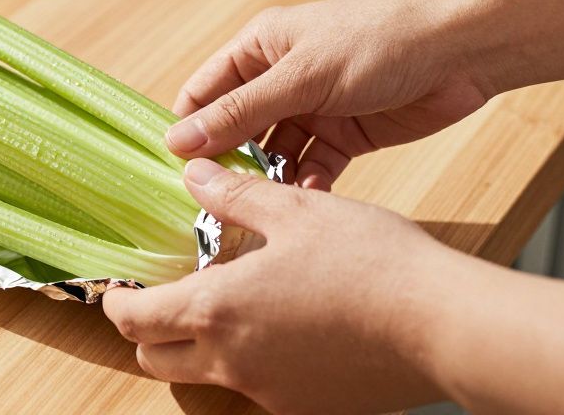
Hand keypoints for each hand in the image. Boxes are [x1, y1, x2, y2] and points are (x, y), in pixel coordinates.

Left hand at [103, 159, 455, 413]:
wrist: (445, 325)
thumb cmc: (372, 262)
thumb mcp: (295, 210)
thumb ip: (233, 196)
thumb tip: (192, 173)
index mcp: (217, 310)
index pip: (134, 321)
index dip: (118, 304)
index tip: (121, 289)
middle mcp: (233, 362)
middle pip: (157, 360)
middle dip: (150, 332)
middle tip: (169, 296)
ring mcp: (270, 392)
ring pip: (206, 377)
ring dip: (199, 348)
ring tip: (230, 304)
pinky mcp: (308, 408)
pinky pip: (257, 389)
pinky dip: (250, 363)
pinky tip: (283, 327)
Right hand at [168, 0, 494, 189]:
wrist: (461, 52)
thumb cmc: (378, 43)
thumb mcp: (301, 78)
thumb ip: (241, 112)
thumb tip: (179, 141)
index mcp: (259, 48)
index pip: (204, 92)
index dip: (186, 129)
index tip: (173, 172)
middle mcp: (279, 78)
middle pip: (235, 129)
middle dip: (228, 163)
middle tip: (215, 203)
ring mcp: (312, 108)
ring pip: (274, 153)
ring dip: (269, 178)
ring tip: (265, 205)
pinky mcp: (345, 134)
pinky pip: (313, 166)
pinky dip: (308, 183)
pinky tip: (309, 198)